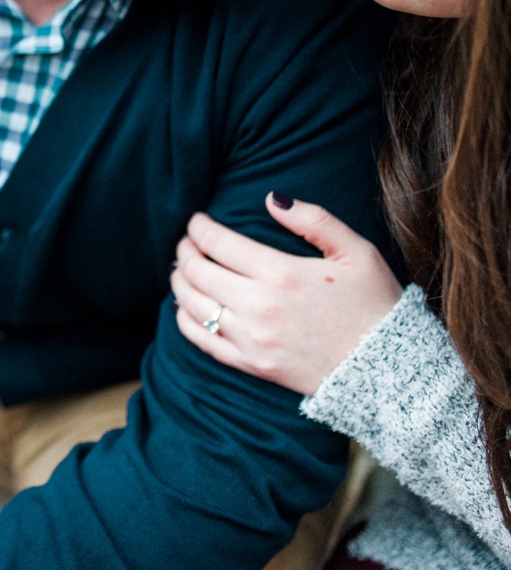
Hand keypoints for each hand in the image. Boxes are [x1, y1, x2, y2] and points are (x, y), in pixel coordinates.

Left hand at [170, 193, 402, 395]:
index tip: (196, 220)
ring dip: (181, 281)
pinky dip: (185, 320)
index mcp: (281, 274)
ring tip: (182, 268)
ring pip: (193, 305)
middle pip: (198, 271)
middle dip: (185, 250)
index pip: (218, 243)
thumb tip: (271, 198)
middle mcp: (259, 306)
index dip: (199, 227)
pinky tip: (185, 306)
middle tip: (186, 241)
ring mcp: (252, 339)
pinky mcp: (252, 365)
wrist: (389, 371)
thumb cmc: (375, 305)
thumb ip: (314, 220)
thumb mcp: (357, 252)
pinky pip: (202, 341)